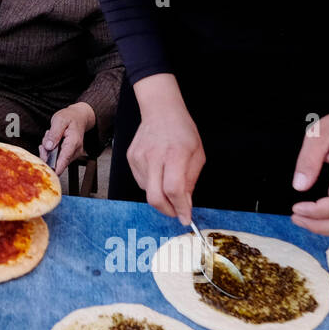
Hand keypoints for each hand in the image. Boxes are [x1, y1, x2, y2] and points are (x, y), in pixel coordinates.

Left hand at [39, 102, 94, 175]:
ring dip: (48, 150)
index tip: (43, 168)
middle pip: (56, 162)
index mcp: (73, 143)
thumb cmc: (69, 117)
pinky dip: (51, 150)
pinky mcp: (69, 155)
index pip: (63, 161)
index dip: (52, 168)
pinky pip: (56, 157)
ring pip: (55, 160)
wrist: (78, 117)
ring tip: (51, 136)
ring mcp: (73, 154)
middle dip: (47, 152)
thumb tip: (49, 147)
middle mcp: (75, 151)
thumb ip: (54, 134)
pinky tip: (52, 141)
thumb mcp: (59, 121)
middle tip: (47, 138)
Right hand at [128, 74, 202, 223]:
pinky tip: (158, 170)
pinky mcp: (131, 158)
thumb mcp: (197, 155)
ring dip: (161, 194)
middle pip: (155, 197)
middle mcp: (154, 157)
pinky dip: (152, 184)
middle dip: (167, 210)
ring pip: (147, 191)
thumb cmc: (182, 131)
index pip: (174, 190)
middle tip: (176, 212)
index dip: (180, 208)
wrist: (160, 111)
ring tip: (169, 180)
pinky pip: (141, 181)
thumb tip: (184, 205)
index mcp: (175, 155)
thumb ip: (191, 181)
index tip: (185, 218)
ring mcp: (139, 158)